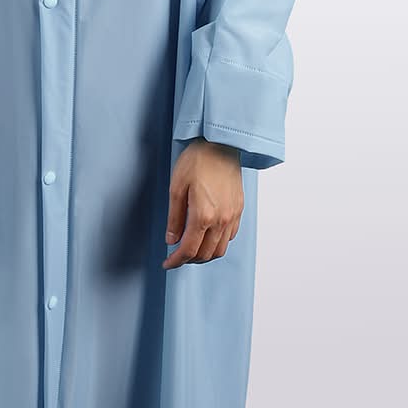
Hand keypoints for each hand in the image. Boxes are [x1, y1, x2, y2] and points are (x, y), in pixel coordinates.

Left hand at [163, 138, 243, 268]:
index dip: (176, 261)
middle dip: (189, 260)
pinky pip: (230, 236)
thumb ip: (174, 217)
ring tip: (191, 248)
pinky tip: (207, 235)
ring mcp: (233, 216)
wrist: (220, 144)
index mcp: (203, 215)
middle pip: (205, 254)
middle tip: (176, 256)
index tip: (167, 263)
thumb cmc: (197, 161)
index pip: (188, 250)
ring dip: (205, 254)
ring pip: (220, 249)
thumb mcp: (176, 188)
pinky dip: (217, 243)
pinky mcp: (239, 209)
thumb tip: (172, 240)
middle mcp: (221, 220)